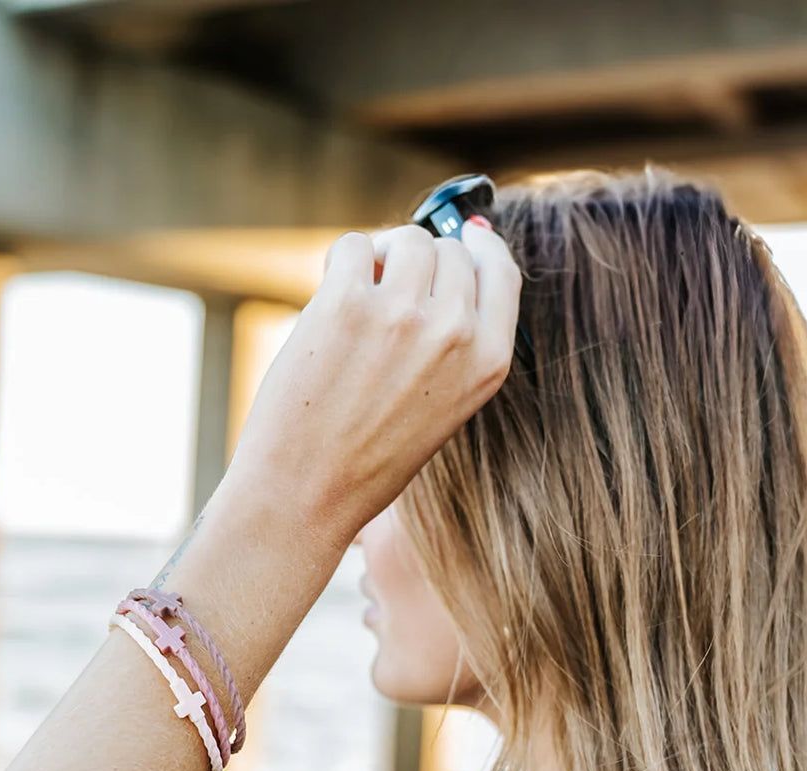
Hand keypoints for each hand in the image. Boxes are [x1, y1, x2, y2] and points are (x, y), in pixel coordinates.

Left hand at [224, 217, 522, 549]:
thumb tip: (462, 246)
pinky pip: (352, 246)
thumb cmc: (368, 460)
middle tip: (384, 301)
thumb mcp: (442, 408)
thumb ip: (455, 342)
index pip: (500, 273)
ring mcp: (401, 314)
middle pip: (449, 251)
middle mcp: (453, 334)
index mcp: (487, 363)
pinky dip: (339, 265)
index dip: (479, 247)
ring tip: (357, 303)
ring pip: (406, 240)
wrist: (306, 495)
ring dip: (381, 258)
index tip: (464, 238)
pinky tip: (329, 304)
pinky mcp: (346, 304)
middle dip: (417, 265)